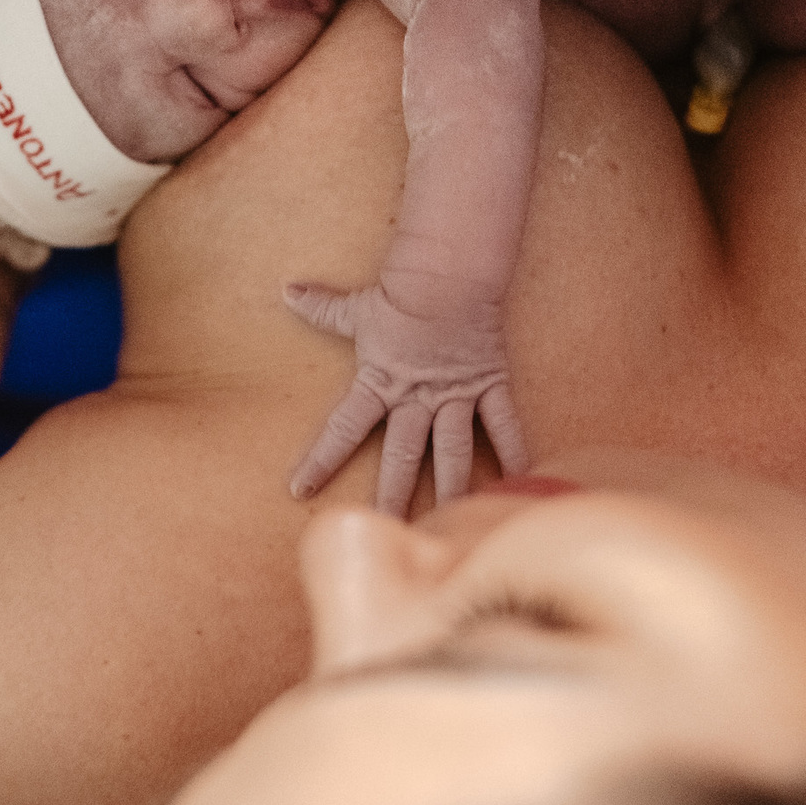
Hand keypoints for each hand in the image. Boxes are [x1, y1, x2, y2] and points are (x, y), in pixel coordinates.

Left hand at [286, 279, 527, 516]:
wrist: (452, 272)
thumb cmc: (402, 291)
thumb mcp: (357, 306)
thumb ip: (323, 308)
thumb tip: (286, 291)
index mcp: (379, 382)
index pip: (342, 428)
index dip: (321, 459)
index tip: (300, 490)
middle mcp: (417, 397)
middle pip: (401, 456)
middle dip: (392, 496)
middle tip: (387, 532)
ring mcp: (456, 394)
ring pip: (452, 452)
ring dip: (450, 491)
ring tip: (449, 528)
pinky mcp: (490, 384)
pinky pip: (503, 425)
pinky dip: (513, 453)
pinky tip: (518, 484)